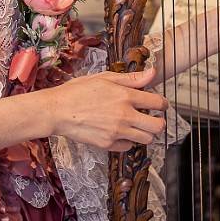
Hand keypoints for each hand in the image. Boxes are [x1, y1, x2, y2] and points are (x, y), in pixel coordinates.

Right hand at [49, 67, 168, 151]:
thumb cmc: (78, 91)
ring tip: (136, 125)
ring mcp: (116, 132)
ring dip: (145, 132)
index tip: (160, 104)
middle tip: (152, 117)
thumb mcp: (105, 78)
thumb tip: (153, 73)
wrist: (57, 111)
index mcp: (125, 96)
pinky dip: (128, 141)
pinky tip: (120, 132)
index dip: (163, 103)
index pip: (157, 102)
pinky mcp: (108, 145)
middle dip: (158, 121)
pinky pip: (128, 147)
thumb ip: (131, 78)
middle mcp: (124, 116)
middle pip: (157, 126)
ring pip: (146, 139)